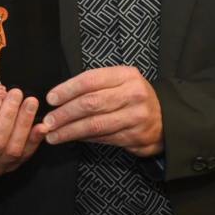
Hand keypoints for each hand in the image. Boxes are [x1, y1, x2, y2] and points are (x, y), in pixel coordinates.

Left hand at [43, 66, 162, 156]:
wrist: (167, 118)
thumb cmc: (133, 96)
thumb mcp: (120, 81)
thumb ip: (95, 86)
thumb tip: (60, 98)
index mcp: (126, 75)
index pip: (90, 80)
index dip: (67, 89)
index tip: (51, 99)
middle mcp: (133, 94)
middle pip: (91, 104)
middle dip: (65, 114)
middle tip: (47, 122)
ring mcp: (136, 117)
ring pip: (95, 125)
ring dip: (70, 131)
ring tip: (53, 135)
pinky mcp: (136, 137)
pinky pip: (103, 138)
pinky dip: (84, 139)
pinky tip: (72, 138)